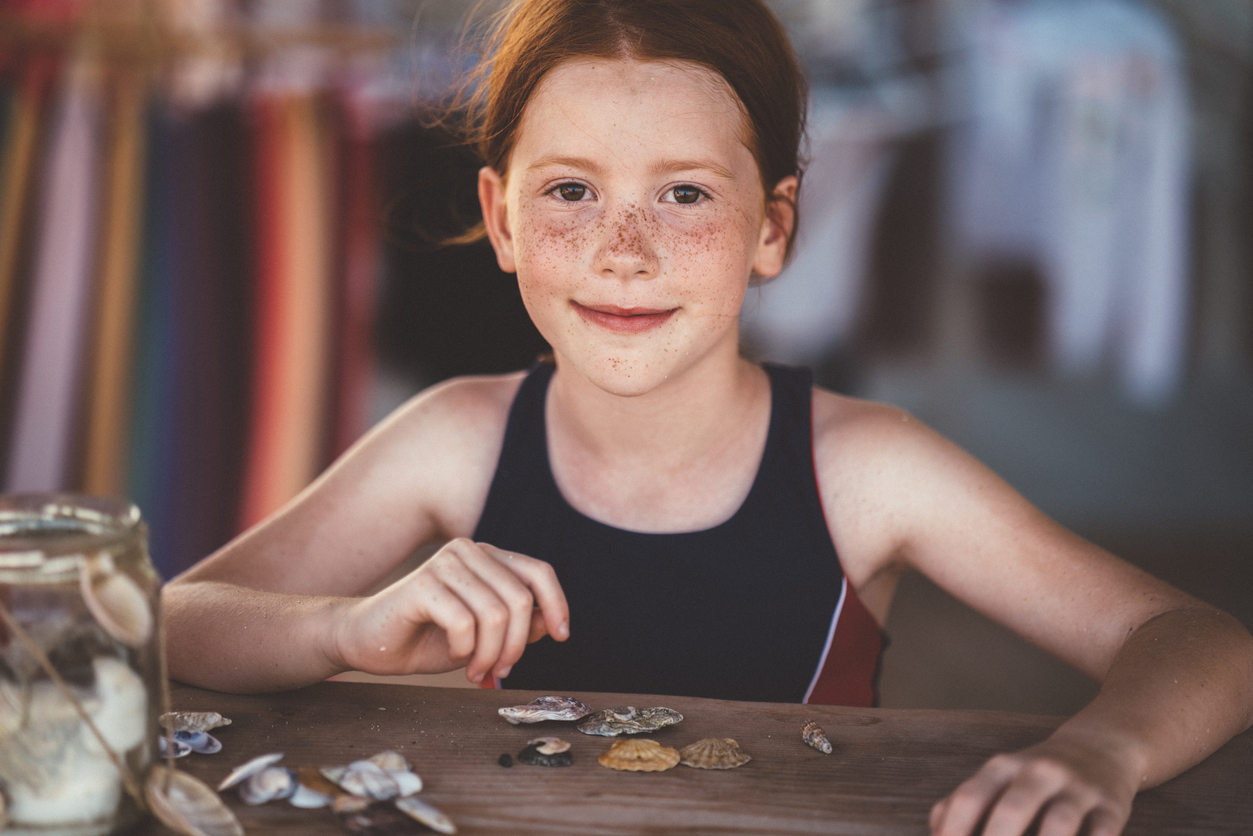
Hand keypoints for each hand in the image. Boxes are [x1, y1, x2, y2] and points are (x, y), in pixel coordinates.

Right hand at [330, 539, 568, 683]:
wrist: (366, 641)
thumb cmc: (426, 638)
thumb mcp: (484, 635)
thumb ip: (517, 625)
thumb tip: (552, 623)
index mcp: (488, 557)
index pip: (539, 571)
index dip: (557, 603)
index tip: (562, 636)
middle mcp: (469, 551)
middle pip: (520, 598)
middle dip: (517, 644)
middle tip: (500, 671)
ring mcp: (445, 564)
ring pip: (496, 614)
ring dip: (491, 653)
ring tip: (477, 671)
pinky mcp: (422, 585)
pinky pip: (465, 622)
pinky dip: (465, 650)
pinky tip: (454, 655)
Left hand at [929, 733, 1137, 835]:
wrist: (1100, 748)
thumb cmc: (1034, 775)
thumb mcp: (996, 777)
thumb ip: (960, 803)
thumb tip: (934, 833)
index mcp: (1002, 767)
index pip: (970, 798)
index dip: (954, 832)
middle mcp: (1038, 771)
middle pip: (1011, 811)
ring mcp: (1077, 788)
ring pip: (1058, 826)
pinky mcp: (1112, 805)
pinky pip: (1102, 833)